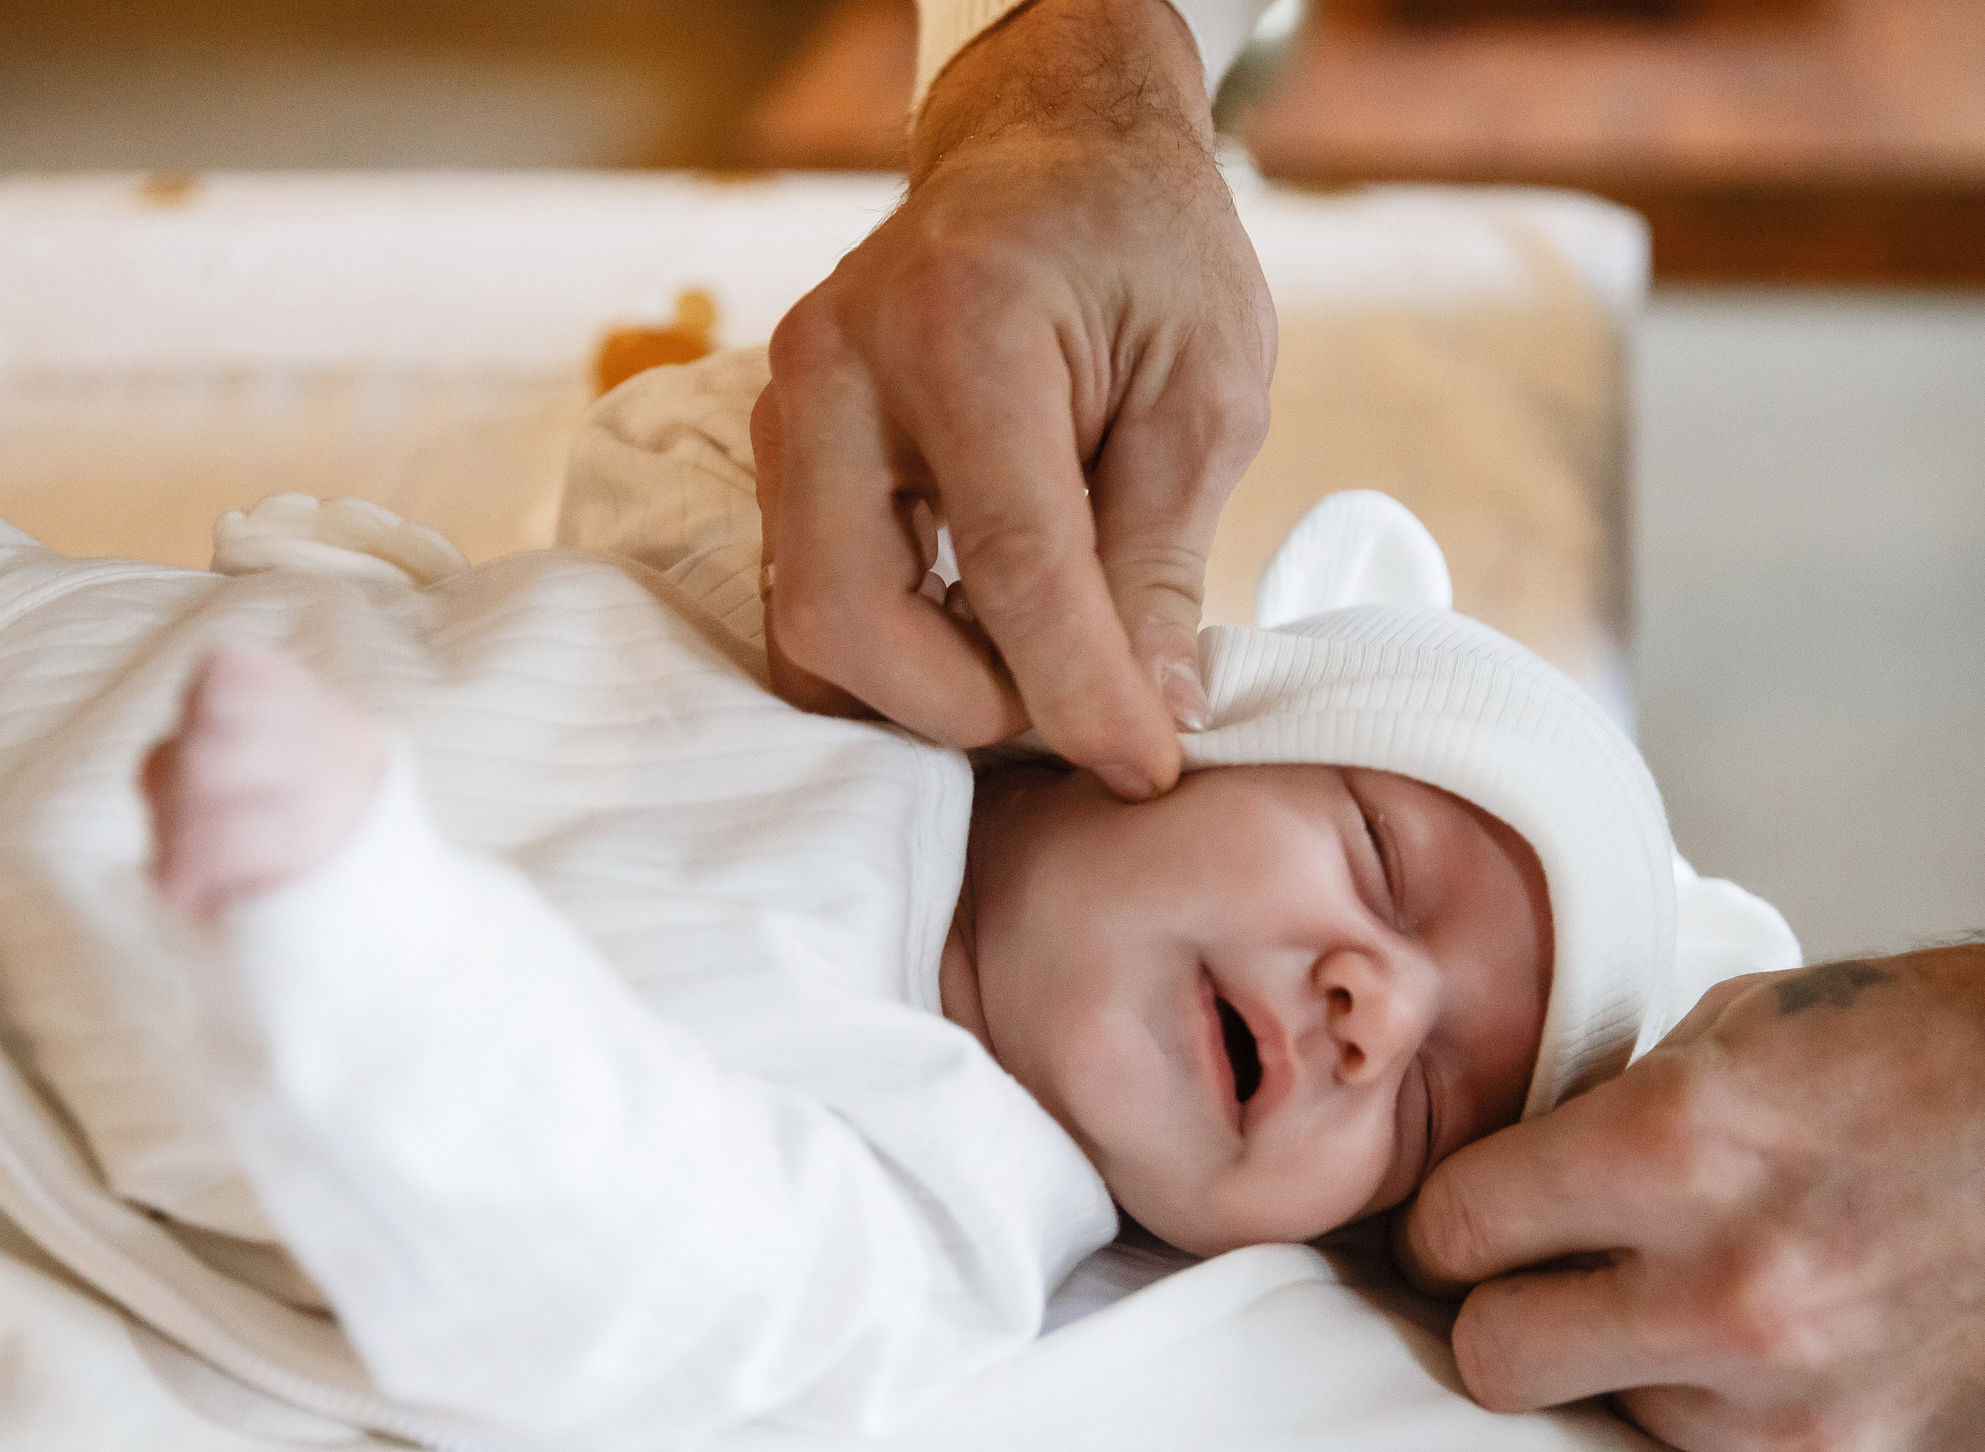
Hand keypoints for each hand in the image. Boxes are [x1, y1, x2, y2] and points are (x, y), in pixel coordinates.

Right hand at [754, 0, 1275, 798]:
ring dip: (926, 690)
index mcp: (963, 327)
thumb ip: (1161, 558)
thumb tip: (1153, 716)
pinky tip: (989, 637)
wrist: (1048, 150)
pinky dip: (898, 652)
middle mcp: (838, 368)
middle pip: (848, 620)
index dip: (1082, 694)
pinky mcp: (779, 451)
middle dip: (968, 709)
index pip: (1012, 565)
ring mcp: (786, 409)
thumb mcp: (1205, 389)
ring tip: (1044, 670)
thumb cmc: (1145, 252)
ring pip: (809, 629)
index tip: (1149, 768)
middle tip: (1082, 713)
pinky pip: (812, 598)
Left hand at [1402, 894, 1984, 1451]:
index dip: (1447, 1225)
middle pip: (1496, 1361)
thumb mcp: (1770, 1017)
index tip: (1465, 1227)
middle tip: (1548, 1278)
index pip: (1456, 1229)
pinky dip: (1750, 1420)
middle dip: (1502, 1315)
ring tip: (1742, 1286)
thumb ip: (1627, 1106)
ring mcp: (1806, 1422)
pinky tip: (1826, 1343)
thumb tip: (1532, 1172)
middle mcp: (1732, 1302)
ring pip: (1622, 1418)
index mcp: (1685, 1151)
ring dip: (1646, 1365)